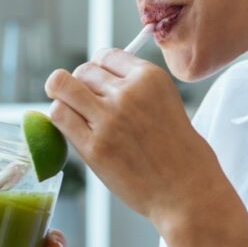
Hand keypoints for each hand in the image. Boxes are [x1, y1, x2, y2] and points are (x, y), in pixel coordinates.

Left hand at [44, 49, 228, 233]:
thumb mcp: (167, 103)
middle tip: (88, 106)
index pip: (106, 55)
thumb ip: (137, 88)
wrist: (188, 192)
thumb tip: (97, 78)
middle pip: (83, 70)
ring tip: (73, 112)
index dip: (99, 69)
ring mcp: (109, 119)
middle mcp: (128, 93)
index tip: (100, 84)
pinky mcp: (94, 147)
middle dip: (81, 85)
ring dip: (63, 97)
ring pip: (62, 87)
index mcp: (150, 78)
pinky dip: (60, 119)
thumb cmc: (180, 153)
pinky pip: (59, 116)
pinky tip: (72, 129)